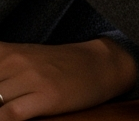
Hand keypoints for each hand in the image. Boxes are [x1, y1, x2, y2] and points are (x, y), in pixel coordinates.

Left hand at [0, 38, 136, 119]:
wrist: (102, 64)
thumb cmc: (61, 65)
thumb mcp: (23, 57)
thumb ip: (1, 65)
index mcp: (7, 52)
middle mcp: (15, 63)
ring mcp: (30, 80)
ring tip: (3, 105)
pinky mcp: (44, 98)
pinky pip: (8, 115)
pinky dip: (2, 119)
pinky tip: (5, 118)